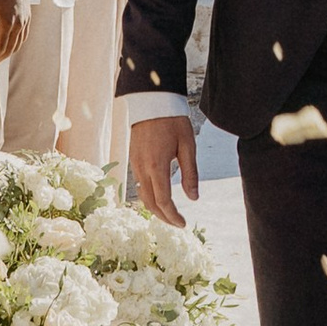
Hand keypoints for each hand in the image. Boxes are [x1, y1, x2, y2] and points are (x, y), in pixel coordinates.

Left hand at [0, 0, 27, 63]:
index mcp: (7, 22)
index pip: (0, 48)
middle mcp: (19, 24)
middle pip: (10, 50)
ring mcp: (25, 22)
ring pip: (17, 45)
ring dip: (6, 54)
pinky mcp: (28, 18)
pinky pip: (23, 37)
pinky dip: (15, 45)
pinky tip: (7, 45)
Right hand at [131, 107, 198, 223]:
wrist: (152, 101)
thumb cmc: (173, 121)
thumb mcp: (188, 146)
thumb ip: (190, 173)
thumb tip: (193, 198)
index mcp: (157, 166)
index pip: (163, 201)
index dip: (173, 216)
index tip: (183, 224)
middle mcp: (142, 168)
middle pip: (149, 203)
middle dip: (163, 217)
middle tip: (178, 224)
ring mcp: (134, 164)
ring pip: (142, 196)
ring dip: (155, 209)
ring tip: (169, 215)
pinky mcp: (132, 159)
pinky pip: (138, 185)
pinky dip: (148, 197)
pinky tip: (158, 198)